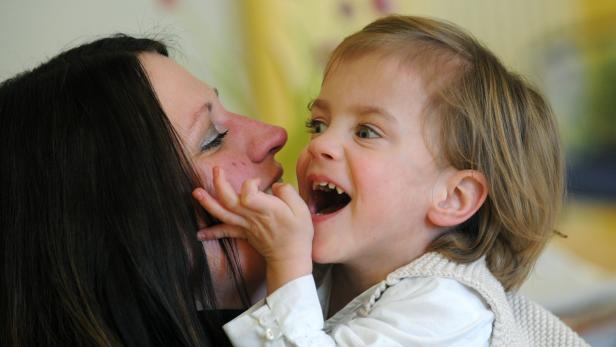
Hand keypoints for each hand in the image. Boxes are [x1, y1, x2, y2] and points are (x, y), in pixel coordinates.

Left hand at [193, 167, 312, 292]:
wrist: (290, 258)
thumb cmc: (298, 233)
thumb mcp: (302, 209)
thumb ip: (287, 192)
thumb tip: (275, 184)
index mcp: (267, 209)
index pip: (248, 194)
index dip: (250, 184)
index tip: (259, 181)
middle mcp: (252, 217)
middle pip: (230, 200)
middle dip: (219, 184)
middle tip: (216, 170)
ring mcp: (245, 226)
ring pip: (223, 214)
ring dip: (208, 203)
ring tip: (196, 193)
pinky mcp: (243, 233)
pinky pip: (225, 232)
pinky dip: (211, 232)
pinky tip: (199, 233)